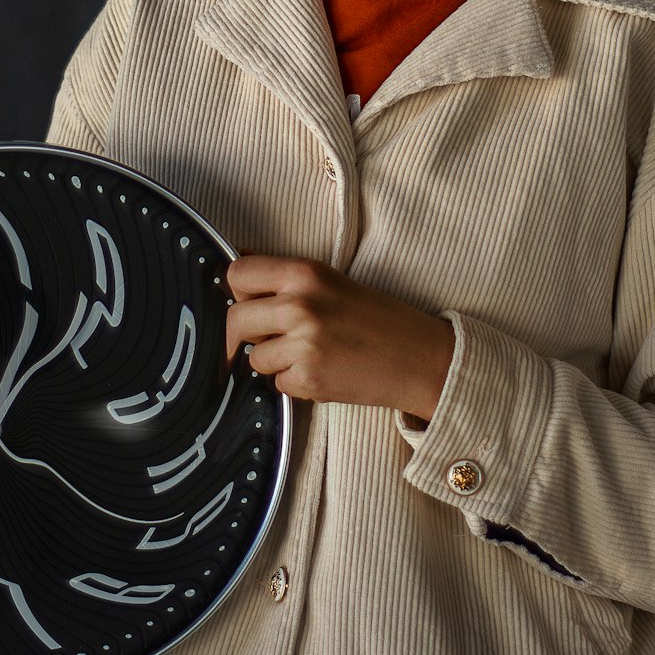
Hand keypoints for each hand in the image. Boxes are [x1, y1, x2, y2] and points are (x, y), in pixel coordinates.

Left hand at [225, 256, 454, 420]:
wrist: (419, 357)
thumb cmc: (377, 318)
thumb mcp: (331, 281)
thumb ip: (286, 278)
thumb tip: (236, 272)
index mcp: (305, 272)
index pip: (238, 273)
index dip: (239, 290)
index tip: (248, 301)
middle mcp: (300, 304)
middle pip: (235, 319)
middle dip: (247, 332)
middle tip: (276, 336)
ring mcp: (303, 344)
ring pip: (254, 357)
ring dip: (273, 360)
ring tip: (308, 353)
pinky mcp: (309, 379)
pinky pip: (276, 383)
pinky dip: (292, 382)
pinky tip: (321, 371)